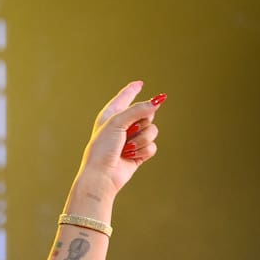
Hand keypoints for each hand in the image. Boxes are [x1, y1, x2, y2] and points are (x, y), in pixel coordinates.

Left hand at [76, 81, 165, 197]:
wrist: (102, 175)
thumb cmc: (103, 148)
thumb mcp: (117, 122)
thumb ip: (138, 109)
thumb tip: (157, 102)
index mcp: (111, 114)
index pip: (124, 97)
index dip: (132, 89)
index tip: (139, 83)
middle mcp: (122, 125)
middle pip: (147, 114)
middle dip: (141, 122)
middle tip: (128, 132)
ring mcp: (131, 139)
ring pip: (152, 130)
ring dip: (141, 140)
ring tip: (126, 148)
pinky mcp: (139, 153)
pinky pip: (152, 146)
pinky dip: (143, 151)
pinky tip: (130, 157)